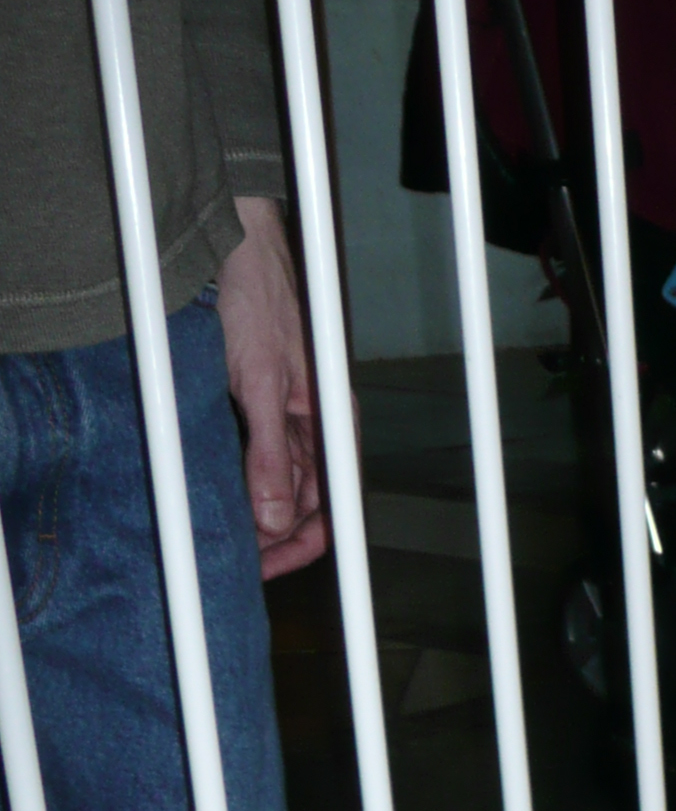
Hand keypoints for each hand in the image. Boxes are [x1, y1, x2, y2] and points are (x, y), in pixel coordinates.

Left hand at [215, 196, 328, 578]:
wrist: (234, 240)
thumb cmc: (256, 296)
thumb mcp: (259, 380)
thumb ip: (268, 453)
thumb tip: (274, 519)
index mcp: (331, 424)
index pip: (328, 509)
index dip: (295, 547)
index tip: (259, 571)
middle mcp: (313, 425)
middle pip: (300, 504)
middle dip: (268, 536)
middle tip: (226, 558)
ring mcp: (284, 413)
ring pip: (274, 483)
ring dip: (249, 510)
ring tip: (214, 529)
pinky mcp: (256, 398)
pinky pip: (252, 455)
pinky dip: (234, 478)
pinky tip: (210, 487)